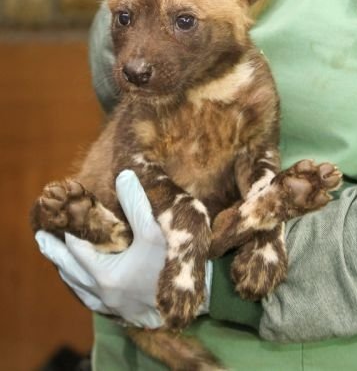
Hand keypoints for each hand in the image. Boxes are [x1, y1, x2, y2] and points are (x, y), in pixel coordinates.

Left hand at [35, 170, 211, 327]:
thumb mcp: (154, 234)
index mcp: (103, 274)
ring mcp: (106, 305)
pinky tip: (80, 280)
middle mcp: (99, 292)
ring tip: (57, 256)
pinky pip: (87, 298)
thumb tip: (124, 176)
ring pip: (76, 285)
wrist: (185, 307)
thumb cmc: (168, 269)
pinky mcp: (115, 312)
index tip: (65, 215)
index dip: (70, 230)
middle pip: (68, 268)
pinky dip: (79, 285)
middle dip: (54, 251)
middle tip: (40, 236)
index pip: (76, 247)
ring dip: (65, 268)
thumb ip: (136, 205)